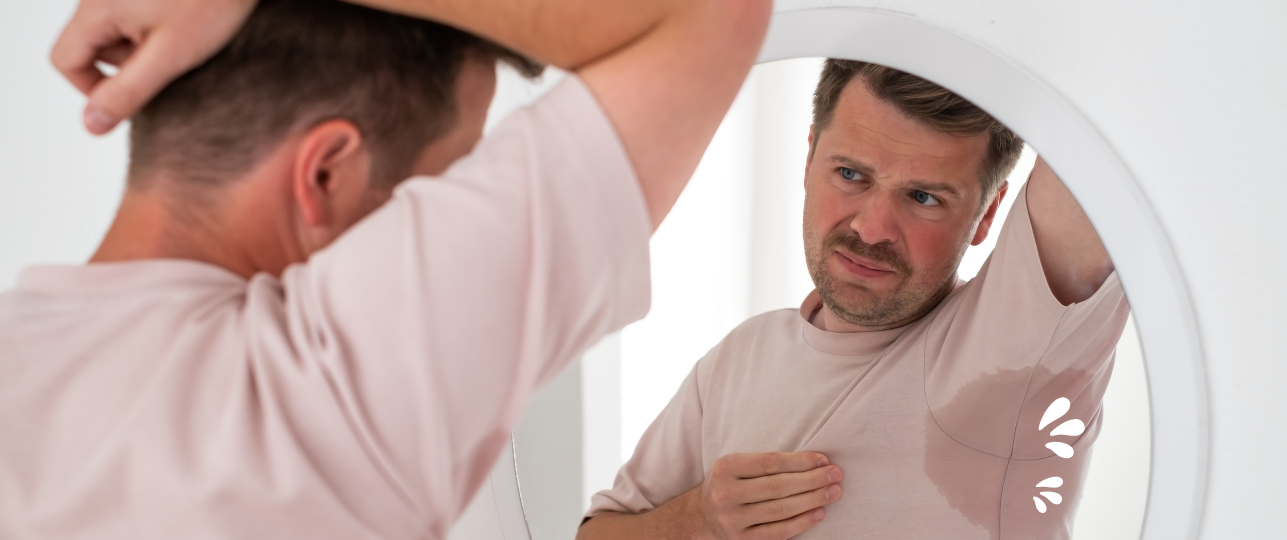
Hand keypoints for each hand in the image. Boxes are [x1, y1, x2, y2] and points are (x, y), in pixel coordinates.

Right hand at [50, 0, 257, 133]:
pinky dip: (155, 32)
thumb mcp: (169, 57)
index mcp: (96, 8)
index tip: (133, 96)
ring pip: (115, 33)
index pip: (65, 60)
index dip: (93, 89)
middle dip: (127, 65)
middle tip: (169, 61)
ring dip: (144, 48)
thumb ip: (127, 92)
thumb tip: (92, 123)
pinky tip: (186, 27)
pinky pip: (134, 18)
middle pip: (91, 46)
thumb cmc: (210, 1)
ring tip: (183, 40)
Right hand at [695, 452, 842, 539]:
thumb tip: (814, 462)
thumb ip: (766, 463)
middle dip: (812, 480)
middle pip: (778, 486)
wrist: (702, 515)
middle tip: (835, 474)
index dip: (800, 461)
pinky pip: (778, 532)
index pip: (770, 463)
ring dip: (812, 500)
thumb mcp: (737, 465)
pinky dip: (801, 522)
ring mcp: (733, 520)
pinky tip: (818, 513)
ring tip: (832, 492)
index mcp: (726, 468)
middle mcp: (726, 494)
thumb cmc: (729, 483)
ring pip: (781, 510)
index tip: (823, 459)